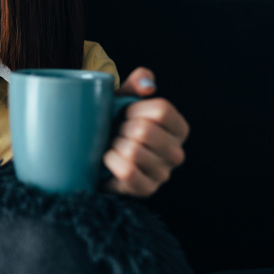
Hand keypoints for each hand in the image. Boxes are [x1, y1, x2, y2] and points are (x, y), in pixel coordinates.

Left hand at [102, 67, 188, 196]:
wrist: (94, 155)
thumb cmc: (113, 124)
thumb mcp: (123, 98)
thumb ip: (137, 82)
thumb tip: (148, 85)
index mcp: (179, 128)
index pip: (162, 110)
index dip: (136, 109)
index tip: (124, 113)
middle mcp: (177, 153)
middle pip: (145, 131)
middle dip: (121, 129)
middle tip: (116, 132)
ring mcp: (163, 174)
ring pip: (134, 152)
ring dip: (114, 146)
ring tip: (113, 146)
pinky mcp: (147, 190)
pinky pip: (127, 172)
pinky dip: (111, 162)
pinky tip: (108, 160)